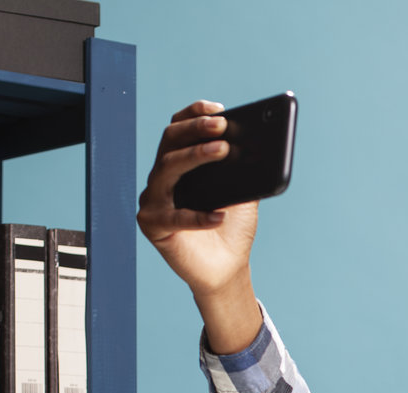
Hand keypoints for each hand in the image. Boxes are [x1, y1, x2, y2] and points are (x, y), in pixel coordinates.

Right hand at [137, 101, 262, 350]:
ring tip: (223, 150)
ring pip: (167, 168)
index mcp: (180, 163)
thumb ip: (244, 169)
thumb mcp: (243, 192)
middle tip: (221, 125)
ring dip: (195, 156)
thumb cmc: (232, 227)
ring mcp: (154, 199)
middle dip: (196, 128)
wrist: (227, 267)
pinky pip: (175, 217)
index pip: (179, 128)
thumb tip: (255, 143)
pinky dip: (198, 216)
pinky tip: (219, 215)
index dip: (194, 114)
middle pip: (170, 141)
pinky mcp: (153, 225)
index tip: (220, 109)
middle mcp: (162, 177)